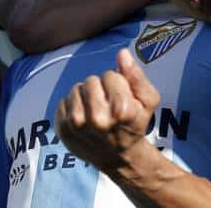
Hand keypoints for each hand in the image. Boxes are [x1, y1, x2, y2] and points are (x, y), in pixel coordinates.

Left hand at [56, 49, 160, 174]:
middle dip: (100, 88)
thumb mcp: (147, 101)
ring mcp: (77, 125)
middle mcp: (97, 118)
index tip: (121, 99)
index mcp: (121, 110)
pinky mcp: (63, 129)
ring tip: (95, 111)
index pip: (110, 75)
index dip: (117, 83)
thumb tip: (122, 53)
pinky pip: (63, 101)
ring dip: (85, 96)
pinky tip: (83, 119)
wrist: (118, 157)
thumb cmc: (134, 124)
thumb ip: (137, 76)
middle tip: (107, 105)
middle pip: (91, 80)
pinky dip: (72, 106)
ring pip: (75, 89)